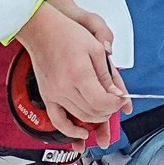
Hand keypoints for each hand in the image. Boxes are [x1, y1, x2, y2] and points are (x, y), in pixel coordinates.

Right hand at [18, 0, 130, 140]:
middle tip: (115, 103)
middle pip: (94, 112)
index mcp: (80, 74)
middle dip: (109, 111)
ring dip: (96, 119)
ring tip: (104, 110)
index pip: (103, 102)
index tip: (122, 99)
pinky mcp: (47, 97)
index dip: (117, 103)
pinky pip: (59, 121)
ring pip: (81, 117)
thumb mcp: (96, 49)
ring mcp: (54, 94)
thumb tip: (118, 95)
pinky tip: (82, 133)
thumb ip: (108, 75)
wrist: (42, 30)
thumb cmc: (67, 34)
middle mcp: (65, 88)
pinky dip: (71, 131)